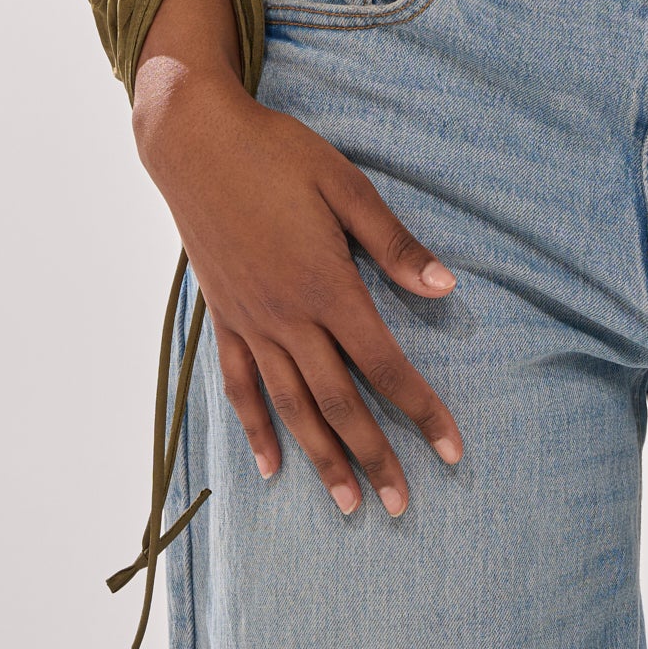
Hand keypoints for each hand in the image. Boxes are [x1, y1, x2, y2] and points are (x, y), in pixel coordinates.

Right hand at [132, 0, 463, 515]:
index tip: (452, 451)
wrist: (195, 141)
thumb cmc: (277, 154)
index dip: (422, 411)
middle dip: (375, 458)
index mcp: (327, 285)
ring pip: (291, 407)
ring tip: (348, 504)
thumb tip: (446, 287)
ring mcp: (250, 322)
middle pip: (340, 404)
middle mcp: (288, 317)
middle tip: (403, 507)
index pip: (385, 365)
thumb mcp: (346, 186)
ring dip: (321, 459)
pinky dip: (256, 427)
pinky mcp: (222, 316)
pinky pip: (238, 386)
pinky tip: (270, 464)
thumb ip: (394, 243)